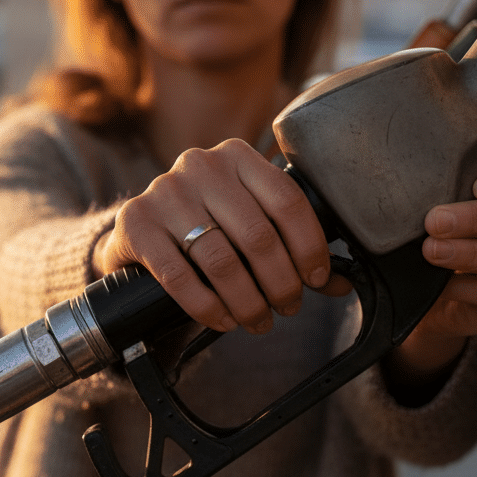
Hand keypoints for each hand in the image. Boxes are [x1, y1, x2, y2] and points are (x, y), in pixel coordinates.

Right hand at [93, 139, 338, 334]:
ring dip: (248, 301)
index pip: (287, 201)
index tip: (317, 279)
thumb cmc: (205, 226)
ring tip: (258, 320)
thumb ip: (290, 245)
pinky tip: (223, 319)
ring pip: (220, 260)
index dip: (310, 247)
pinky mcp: (135, 223)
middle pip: (257, 235)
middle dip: (281, 283)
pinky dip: (208, 306)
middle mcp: (200, 165)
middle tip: (288, 308)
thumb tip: (342, 281)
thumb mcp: (247, 222)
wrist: (138, 231)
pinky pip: (179, 276)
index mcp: (237, 156)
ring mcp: (164, 192)